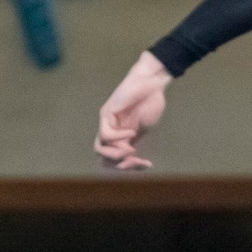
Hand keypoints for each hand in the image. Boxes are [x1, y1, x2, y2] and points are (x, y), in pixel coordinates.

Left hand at [95, 50, 173, 169]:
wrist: (152, 84)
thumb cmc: (150, 103)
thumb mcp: (145, 129)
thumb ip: (136, 143)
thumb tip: (129, 160)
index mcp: (121, 139)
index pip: (116, 161)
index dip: (130, 167)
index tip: (148, 165)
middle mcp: (111, 132)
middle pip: (104, 159)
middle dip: (120, 165)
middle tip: (136, 160)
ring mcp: (107, 123)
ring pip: (99, 149)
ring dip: (116, 154)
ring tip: (131, 150)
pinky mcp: (106, 113)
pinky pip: (106, 134)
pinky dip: (118, 138)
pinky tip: (132, 133)